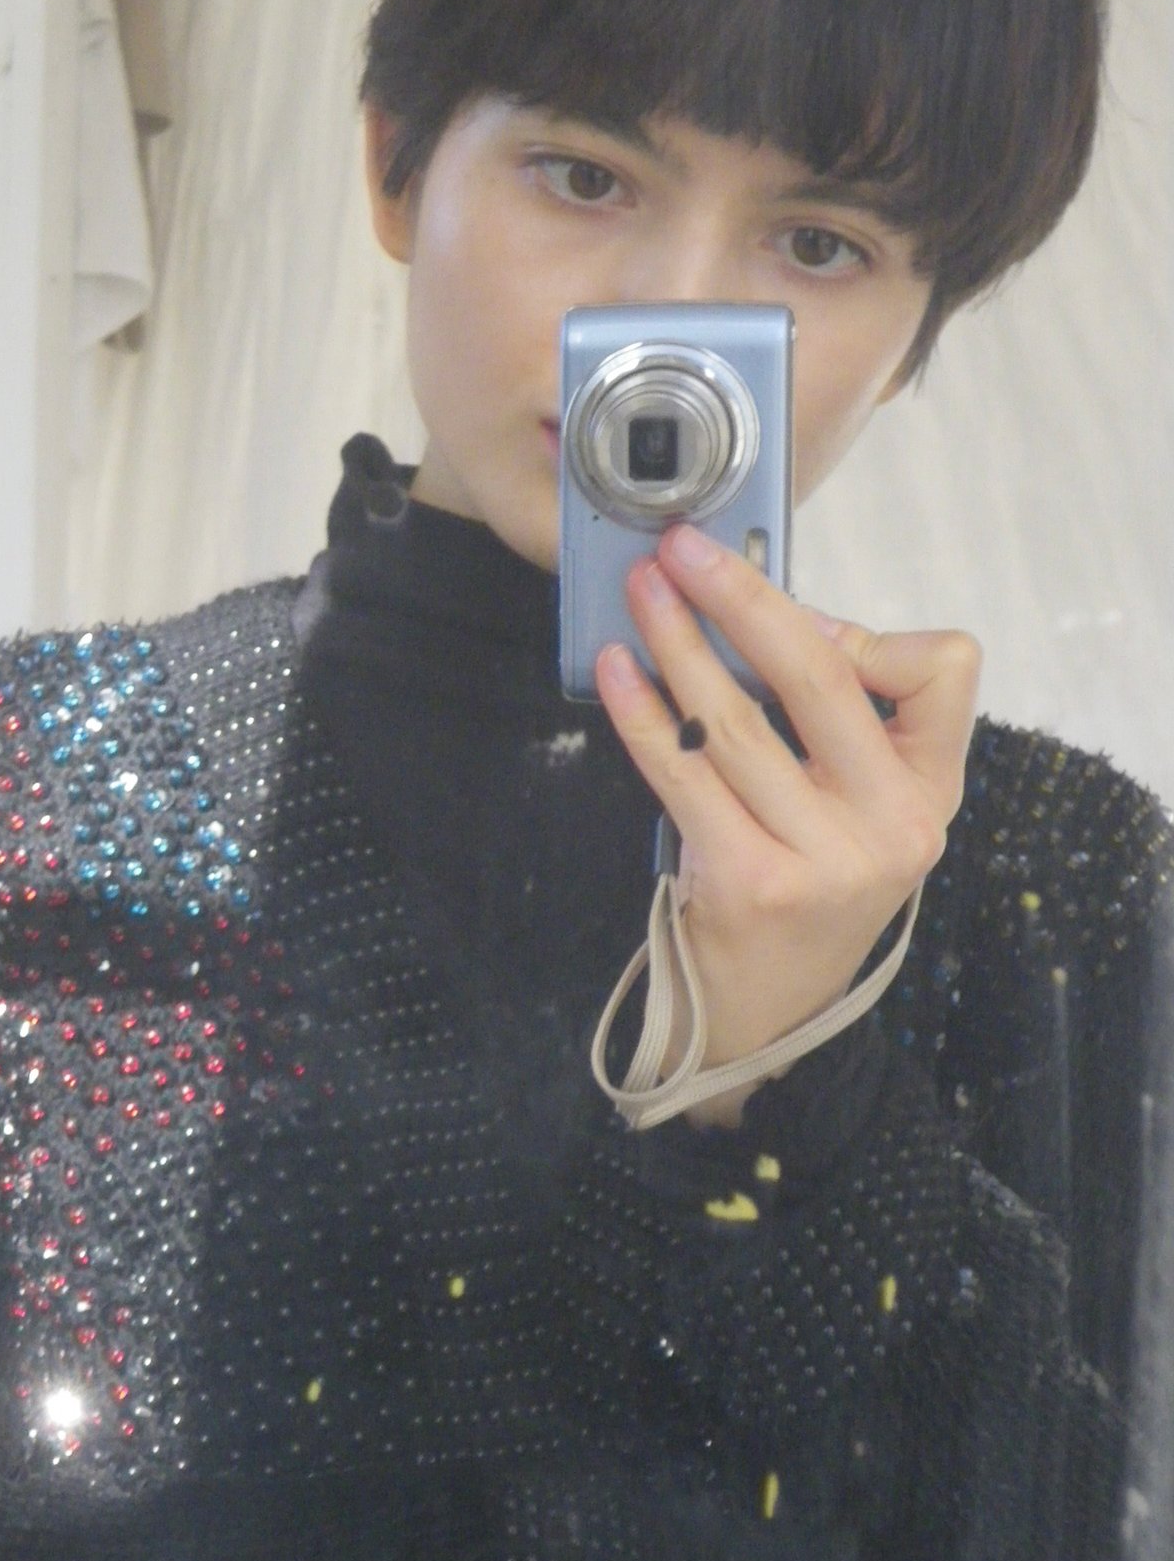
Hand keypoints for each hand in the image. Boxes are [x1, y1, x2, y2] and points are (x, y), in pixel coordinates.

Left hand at [594, 524, 979, 1127]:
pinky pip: (684, 773)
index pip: (943, 670)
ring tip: (639, 592)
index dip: (869, 630)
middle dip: (743, 598)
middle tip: (684, 546)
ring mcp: (825, 858)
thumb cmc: (802, 886)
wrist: (767, 1014)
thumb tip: (768, 617)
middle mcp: (893, 824)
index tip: (803, 621)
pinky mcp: (753, 883)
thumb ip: (836, 724)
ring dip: (677, 642)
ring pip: (738, 720)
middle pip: (818, 676)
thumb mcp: (852, 810)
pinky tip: (619, 669)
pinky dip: (645, 712)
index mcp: (929, 791)